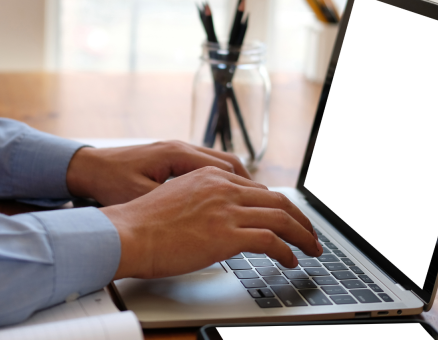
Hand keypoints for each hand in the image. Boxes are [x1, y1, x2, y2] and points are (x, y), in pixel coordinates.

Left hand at [65, 140, 249, 205]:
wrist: (85, 168)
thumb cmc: (108, 183)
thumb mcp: (142, 198)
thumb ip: (174, 206)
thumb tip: (204, 222)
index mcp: (177, 154)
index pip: (227, 168)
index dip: (249, 189)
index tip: (264, 206)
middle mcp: (181, 148)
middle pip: (229, 164)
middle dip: (250, 187)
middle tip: (267, 209)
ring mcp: (175, 151)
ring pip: (218, 166)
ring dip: (236, 184)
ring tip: (250, 207)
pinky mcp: (168, 159)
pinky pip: (204, 169)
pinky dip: (218, 183)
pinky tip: (221, 202)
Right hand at [100, 167, 323, 279]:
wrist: (126, 233)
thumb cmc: (142, 223)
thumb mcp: (176, 199)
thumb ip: (201, 202)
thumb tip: (214, 219)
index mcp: (210, 176)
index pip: (257, 189)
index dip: (278, 205)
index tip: (287, 218)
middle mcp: (223, 188)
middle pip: (277, 199)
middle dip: (299, 219)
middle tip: (309, 234)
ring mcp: (227, 209)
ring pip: (281, 217)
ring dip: (302, 235)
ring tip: (311, 249)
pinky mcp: (227, 234)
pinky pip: (271, 241)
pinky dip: (287, 252)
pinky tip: (290, 261)